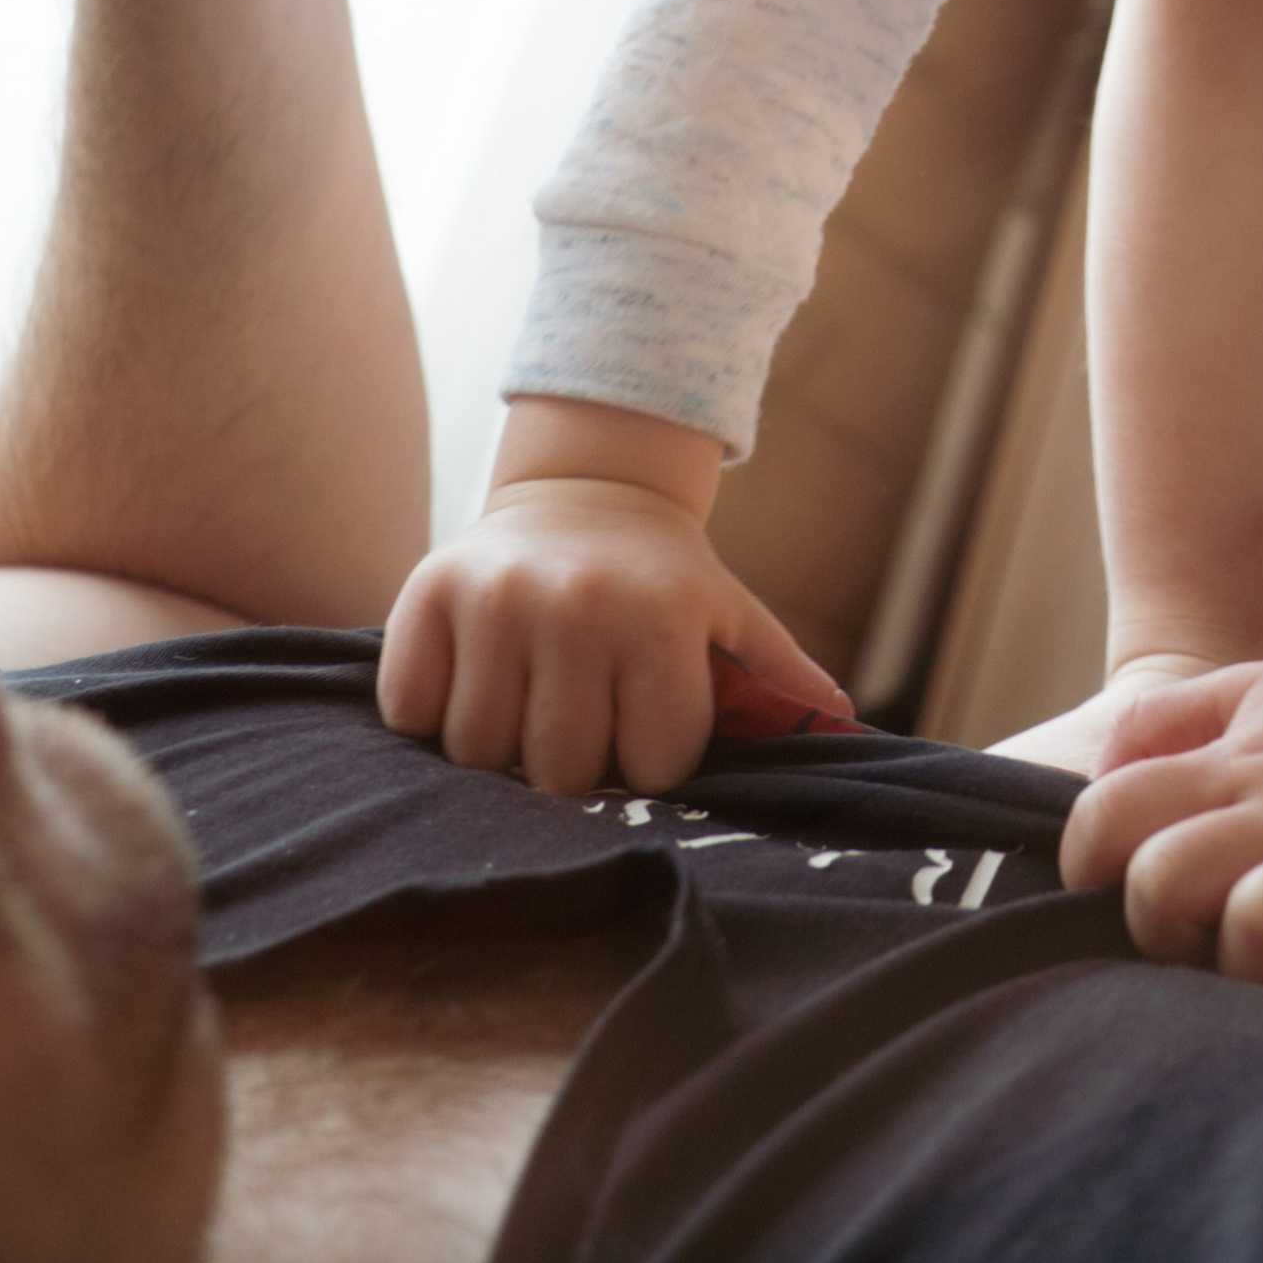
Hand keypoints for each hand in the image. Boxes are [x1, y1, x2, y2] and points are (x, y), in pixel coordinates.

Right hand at [378, 402, 852, 797]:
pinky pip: (412, 711)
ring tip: (530, 700)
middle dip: (573, 764)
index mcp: (660, 616)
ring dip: (501, 747)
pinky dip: (433, 714)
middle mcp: (576, 603)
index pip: (650, 765)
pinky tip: (474, 679)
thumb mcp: (733, 617)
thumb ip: (782, 681)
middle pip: (559, 769)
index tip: (645, 729)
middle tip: (582, 719)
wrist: (585, 493)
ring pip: (479, 752)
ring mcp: (495, 596)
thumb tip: (850, 734)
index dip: (649, 763)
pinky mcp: (426, 591)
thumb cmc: (665, 584)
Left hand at [1058, 585, 1262, 994]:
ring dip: (1251, 957)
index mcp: (1236, 767)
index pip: (1109, 817)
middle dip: (1159, 922)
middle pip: (1166, 883)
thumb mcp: (1254, 689)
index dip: (1085, 860)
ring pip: (1257, 927)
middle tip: (1196, 932)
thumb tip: (1095, 778)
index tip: (1109, 884)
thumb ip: (1165, 723)